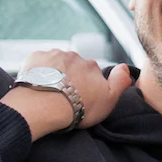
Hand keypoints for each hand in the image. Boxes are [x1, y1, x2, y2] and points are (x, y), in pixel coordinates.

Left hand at [0, 49, 131, 142]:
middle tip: (65, 95)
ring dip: (54, 73)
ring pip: (56, 62)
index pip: (92, 72)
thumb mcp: (108, 99)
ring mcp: (54, 55)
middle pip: (73, 65)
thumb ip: (120, 82)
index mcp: (91, 66)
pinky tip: (38, 84)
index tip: (81, 96)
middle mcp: (74, 56)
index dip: (87, 84)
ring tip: (50, 91)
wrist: (46, 105)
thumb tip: (126, 68)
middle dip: (70, 76)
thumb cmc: (78, 107)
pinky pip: (39, 62)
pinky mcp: (35, 57)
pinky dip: (38, 71)